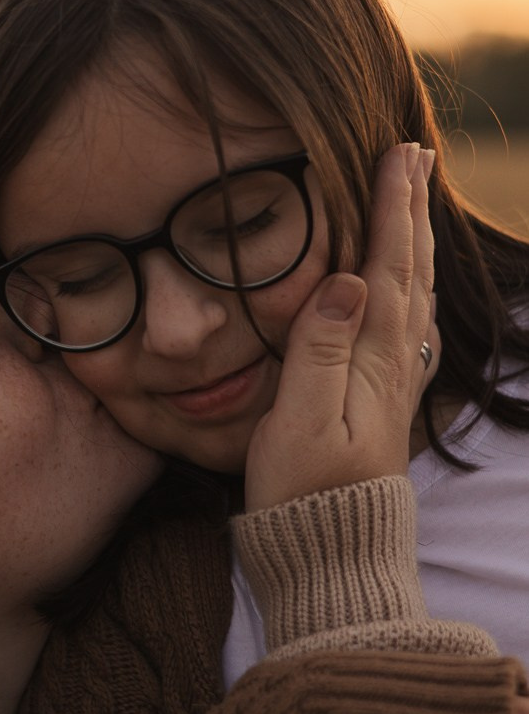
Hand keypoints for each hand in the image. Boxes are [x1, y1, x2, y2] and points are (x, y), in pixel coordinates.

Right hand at [245, 143, 436, 509]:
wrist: (331, 558)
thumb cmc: (303, 494)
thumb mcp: (298, 421)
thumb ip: (320, 349)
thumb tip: (345, 278)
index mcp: (373, 361)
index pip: (385, 268)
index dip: (391, 210)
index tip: (396, 155)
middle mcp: (392, 367)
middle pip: (408, 272)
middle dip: (411, 211)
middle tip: (414, 154)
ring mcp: (392, 387)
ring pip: (411, 296)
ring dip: (414, 242)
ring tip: (415, 200)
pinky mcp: (381, 405)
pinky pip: (404, 323)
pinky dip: (407, 286)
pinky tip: (404, 284)